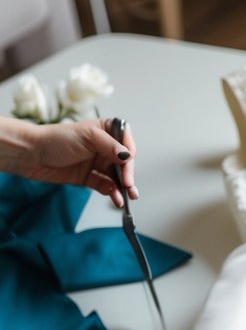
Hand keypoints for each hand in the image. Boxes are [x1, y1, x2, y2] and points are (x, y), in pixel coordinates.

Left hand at [0, 116, 137, 206]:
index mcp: (106, 131)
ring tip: (127, 197)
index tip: (127, 166)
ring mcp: (97, 164)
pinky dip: (112, 193)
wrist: (32, 155)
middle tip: (129, 186)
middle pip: (124, 163)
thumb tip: (127, 156)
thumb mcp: (87, 136)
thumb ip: (110, 145)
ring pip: (117, 177)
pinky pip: (106, 186)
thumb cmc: (56, 139)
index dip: (129, 156)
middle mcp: (104, 147)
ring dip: (123, 187)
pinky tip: (116, 198)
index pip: (126, 144)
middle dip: (128, 175)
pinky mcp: (89, 178)